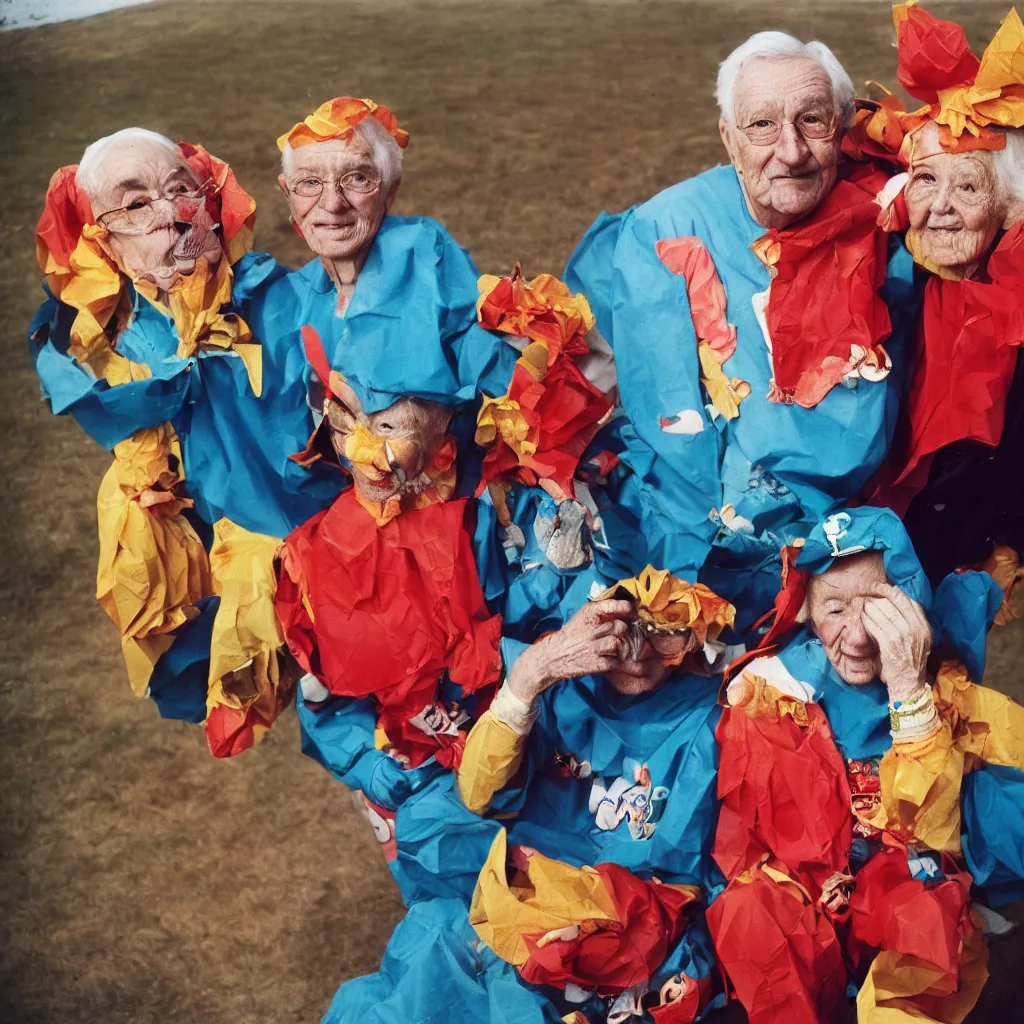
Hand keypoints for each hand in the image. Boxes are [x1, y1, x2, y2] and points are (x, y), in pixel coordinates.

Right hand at [508, 599, 632, 702]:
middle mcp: (591, 629)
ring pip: (618, 644)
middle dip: (623, 632)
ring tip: (615, 649)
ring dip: (620, 648)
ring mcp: (592, 647)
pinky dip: (616, 662)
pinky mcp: (594, 664)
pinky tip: (610, 660)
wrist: (552, 657)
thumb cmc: (571, 635)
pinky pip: (615, 662)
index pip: (615, 605)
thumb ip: (601, 611)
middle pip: (620, 627)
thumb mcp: (582, 617)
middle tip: (621, 635)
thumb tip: (627, 607)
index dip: (627, 609)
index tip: (631, 613)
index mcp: (588, 613)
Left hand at [862, 584, 930, 702]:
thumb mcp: (919, 640)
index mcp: (924, 627)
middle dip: (881, 594)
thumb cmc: (910, 660)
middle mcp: (916, 629)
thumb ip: (912, 622)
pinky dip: (867, 619)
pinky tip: (862, 616)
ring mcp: (903, 636)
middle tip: (870, 591)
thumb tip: (896, 600)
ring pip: (884, 612)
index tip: (883, 588)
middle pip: (896, 602)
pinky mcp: (889, 643)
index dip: (894, 592)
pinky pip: (875, 625)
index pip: (910, 602)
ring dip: (871, 606)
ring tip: (864, 604)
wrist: (909, 683)